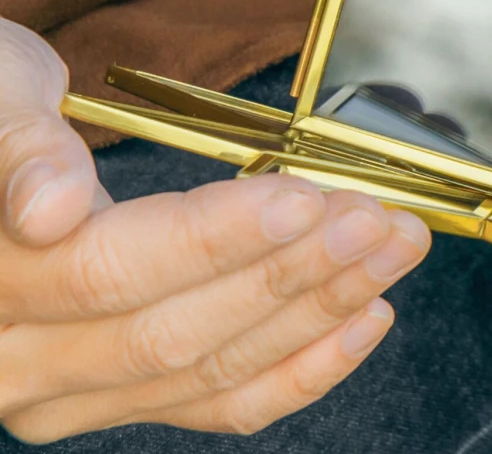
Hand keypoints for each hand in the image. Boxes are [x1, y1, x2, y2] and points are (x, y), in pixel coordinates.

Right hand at [0, 17, 431, 441]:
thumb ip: (24, 152)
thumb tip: (49, 209)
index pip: (116, 270)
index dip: (217, 238)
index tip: (304, 200)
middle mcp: (20, 360)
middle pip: (174, 331)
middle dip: (295, 274)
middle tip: (379, 221)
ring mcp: (69, 390)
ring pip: (208, 368)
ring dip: (319, 311)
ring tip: (392, 250)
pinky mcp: (119, 394)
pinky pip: (216, 402)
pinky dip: (298, 368)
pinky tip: (363, 322)